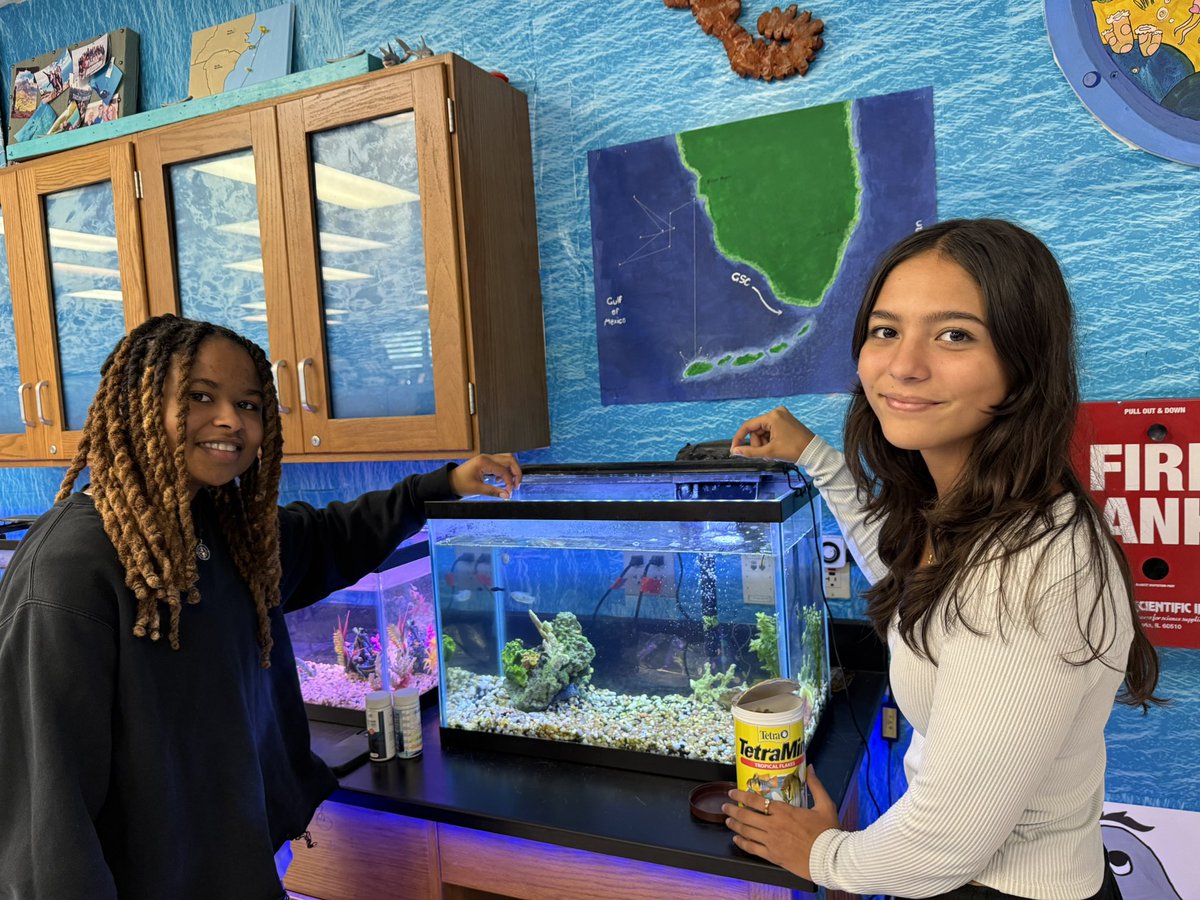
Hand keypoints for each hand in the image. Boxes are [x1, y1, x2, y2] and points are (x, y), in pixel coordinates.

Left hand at [450, 453, 521, 498]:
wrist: (450, 481)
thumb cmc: (460, 484)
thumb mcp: (476, 489)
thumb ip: (493, 491)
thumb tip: (507, 496)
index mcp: (484, 462)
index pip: (504, 471)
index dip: (509, 482)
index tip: (510, 493)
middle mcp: (487, 457)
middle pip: (509, 460)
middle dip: (516, 472)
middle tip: (517, 485)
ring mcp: (487, 458)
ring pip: (507, 460)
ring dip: (512, 470)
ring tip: (511, 483)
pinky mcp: (486, 462)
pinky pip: (501, 463)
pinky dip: (505, 470)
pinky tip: (500, 481)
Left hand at [722, 768, 838, 882]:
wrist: (831, 858)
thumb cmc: (828, 832)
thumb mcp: (825, 805)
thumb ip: (815, 785)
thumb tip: (810, 768)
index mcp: (785, 811)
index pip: (757, 800)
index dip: (741, 795)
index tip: (732, 792)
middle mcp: (774, 825)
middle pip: (746, 816)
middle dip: (733, 810)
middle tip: (725, 806)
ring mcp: (772, 841)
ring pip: (746, 831)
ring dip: (734, 825)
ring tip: (727, 821)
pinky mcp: (773, 856)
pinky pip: (752, 848)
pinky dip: (742, 843)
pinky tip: (737, 839)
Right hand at [730, 407, 815, 463]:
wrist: (814, 452)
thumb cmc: (794, 450)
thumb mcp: (769, 452)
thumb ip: (750, 452)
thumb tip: (735, 451)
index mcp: (772, 417)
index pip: (748, 426)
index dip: (739, 438)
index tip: (734, 449)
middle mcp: (777, 413)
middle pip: (757, 430)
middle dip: (758, 444)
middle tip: (765, 455)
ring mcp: (782, 416)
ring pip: (763, 431)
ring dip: (764, 443)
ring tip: (772, 453)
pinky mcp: (786, 421)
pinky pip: (771, 430)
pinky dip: (770, 440)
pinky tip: (776, 448)